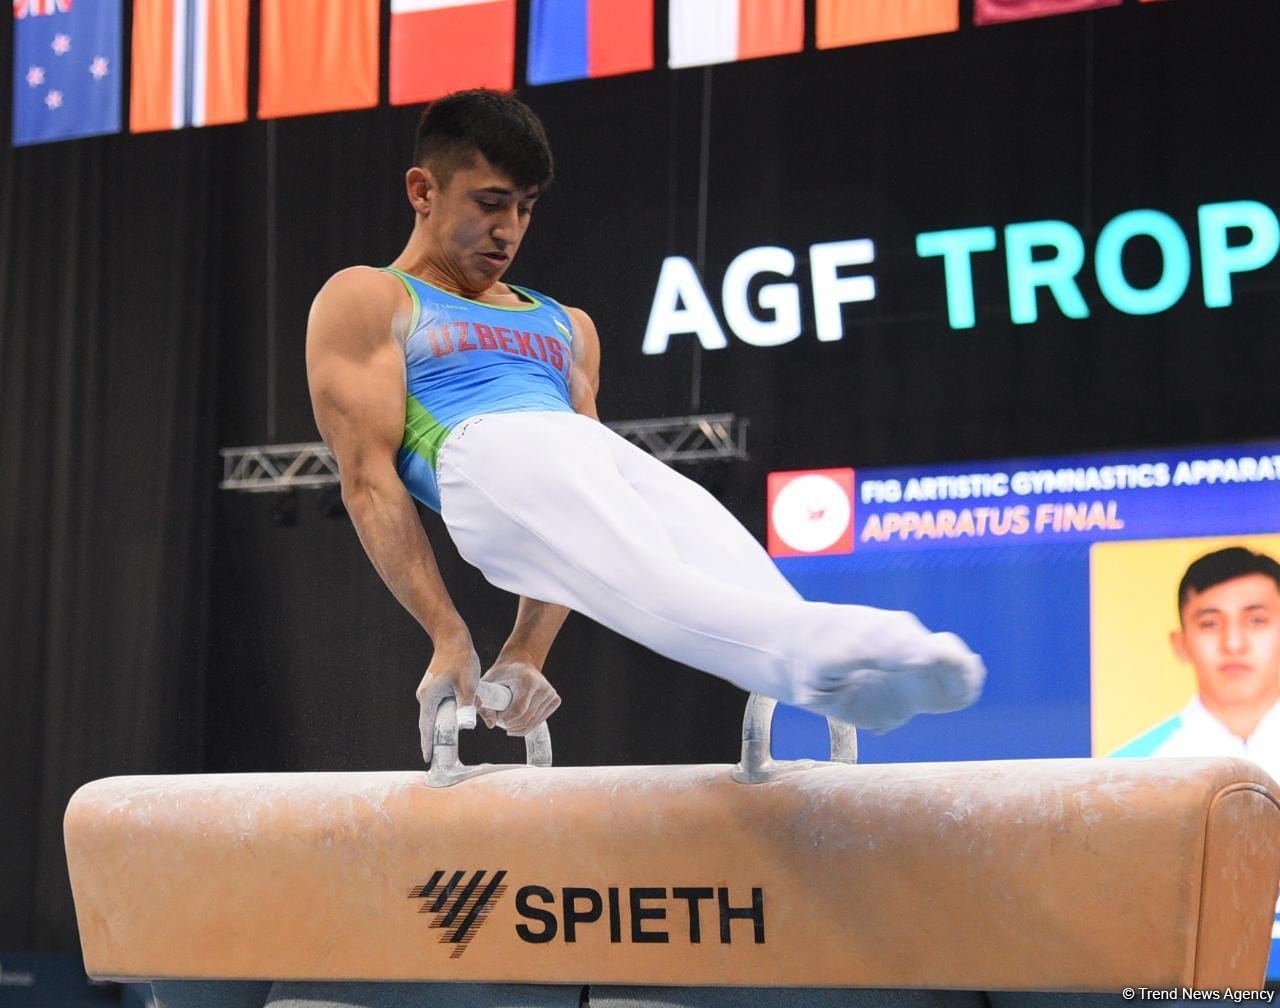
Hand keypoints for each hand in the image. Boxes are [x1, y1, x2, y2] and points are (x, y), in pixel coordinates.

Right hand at [416, 635, 481, 765]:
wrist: (453, 638)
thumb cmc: (461, 659)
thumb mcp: (468, 684)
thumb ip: (467, 706)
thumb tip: (467, 726)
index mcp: (429, 698)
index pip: (427, 727)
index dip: (428, 744)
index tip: (428, 759)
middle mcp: (426, 697)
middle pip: (431, 723)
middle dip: (439, 738)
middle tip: (442, 755)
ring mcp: (429, 692)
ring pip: (439, 714)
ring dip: (448, 723)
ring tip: (454, 736)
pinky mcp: (436, 688)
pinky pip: (442, 706)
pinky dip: (450, 712)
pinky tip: (463, 713)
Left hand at [477, 658, 560, 736]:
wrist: (520, 662)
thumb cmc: (502, 673)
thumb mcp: (489, 684)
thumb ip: (485, 704)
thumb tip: (491, 725)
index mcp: (528, 681)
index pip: (518, 710)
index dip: (505, 718)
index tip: (496, 716)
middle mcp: (543, 687)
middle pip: (526, 718)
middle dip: (510, 724)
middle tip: (499, 720)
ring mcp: (551, 694)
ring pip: (533, 722)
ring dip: (517, 727)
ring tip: (506, 720)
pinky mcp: (555, 700)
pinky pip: (539, 721)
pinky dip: (526, 726)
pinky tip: (516, 723)